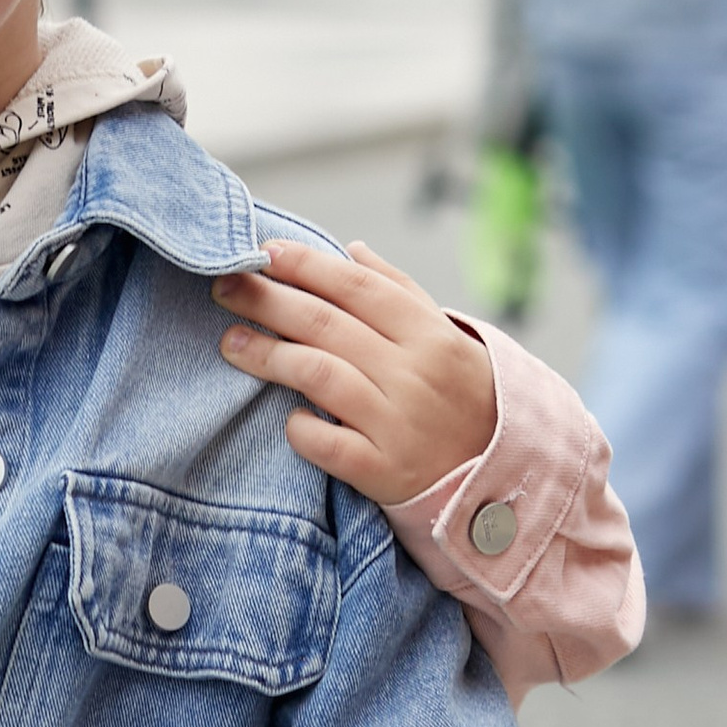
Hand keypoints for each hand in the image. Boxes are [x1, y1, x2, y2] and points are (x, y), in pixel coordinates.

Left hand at [213, 238, 496, 507]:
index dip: (304, 264)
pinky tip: (286, 417)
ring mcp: (398, 424)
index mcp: (428, 334)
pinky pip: (328, 444)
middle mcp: (414, 374)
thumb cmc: (460, 395)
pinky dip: (301, 428)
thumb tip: (351, 250)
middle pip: (326, 325)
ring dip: (268, 355)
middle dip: (267, 299)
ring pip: (320, 375)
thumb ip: (397, 291)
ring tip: (230, 342)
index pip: (355, 286)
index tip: (261, 250)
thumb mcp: (444, 337)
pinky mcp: (384, 471)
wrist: (503, 477)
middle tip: (223, 286)